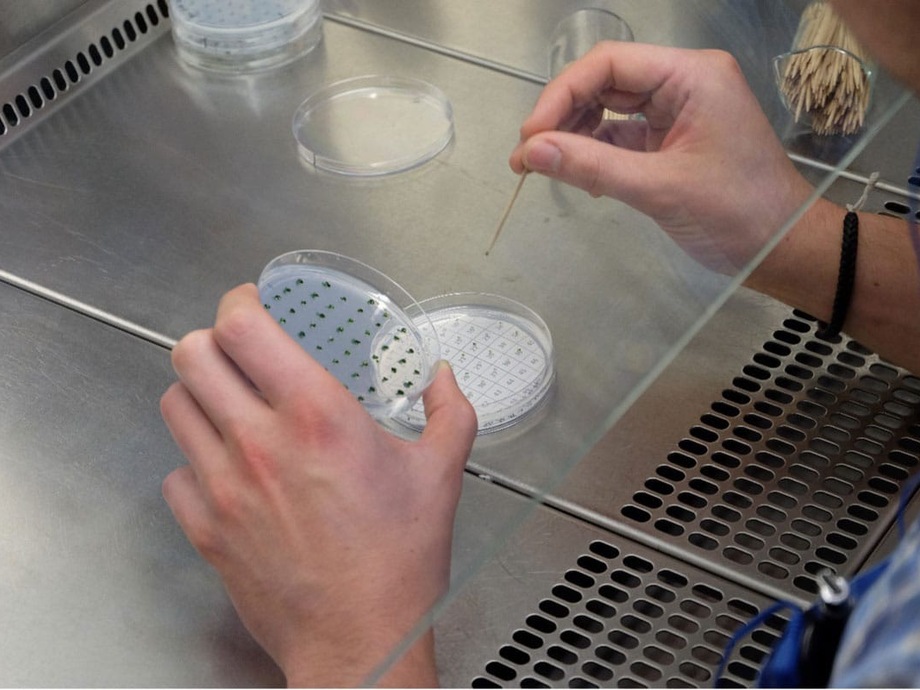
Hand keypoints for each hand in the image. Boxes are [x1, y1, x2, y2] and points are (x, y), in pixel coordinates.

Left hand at [160, 284, 476, 686]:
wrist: (361, 640)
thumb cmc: (399, 561)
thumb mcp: (441, 475)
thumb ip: (450, 413)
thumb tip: (444, 377)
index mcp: (317, 416)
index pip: (242, 328)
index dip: (240, 304)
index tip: (254, 305)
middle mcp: (259, 442)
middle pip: (192, 354)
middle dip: (213, 342)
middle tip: (240, 353)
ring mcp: (223, 486)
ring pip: (174, 405)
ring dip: (200, 394)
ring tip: (230, 405)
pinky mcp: (205, 528)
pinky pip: (175, 470)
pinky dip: (194, 459)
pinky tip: (228, 469)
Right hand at [510, 42, 814, 272]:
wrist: (784, 249)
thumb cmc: (736, 214)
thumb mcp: (658, 188)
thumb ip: (590, 166)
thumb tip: (529, 152)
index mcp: (691, 75)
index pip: (609, 64)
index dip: (562, 95)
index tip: (531, 136)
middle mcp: (684, 83)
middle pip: (605, 83)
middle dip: (562, 117)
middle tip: (527, 157)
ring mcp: (679, 111)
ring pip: (609, 109)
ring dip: (574, 136)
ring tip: (542, 167)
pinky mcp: (673, 140)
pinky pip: (622, 135)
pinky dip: (596, 154)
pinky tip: (578, 176)